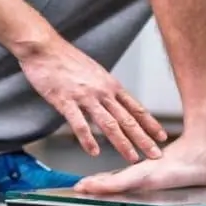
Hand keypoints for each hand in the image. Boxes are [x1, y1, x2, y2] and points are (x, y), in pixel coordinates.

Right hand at [19, 39, 167, 162]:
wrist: (44, 47)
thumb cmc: (65, 59)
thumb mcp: (93, 71)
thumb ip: (103, 88)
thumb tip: (112, 100)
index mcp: (109, 84)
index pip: (135, 107)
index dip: (150, 123)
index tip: (161, 136)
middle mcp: (102, 91)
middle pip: (127, 119)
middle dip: (143, 138)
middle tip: (155, 154)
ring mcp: (85, 96)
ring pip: (109, 123)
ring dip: (122, 142)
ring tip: (132, 157)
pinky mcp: (66, 101)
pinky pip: (79, 123)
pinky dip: (88, 139)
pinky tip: (93, 152)